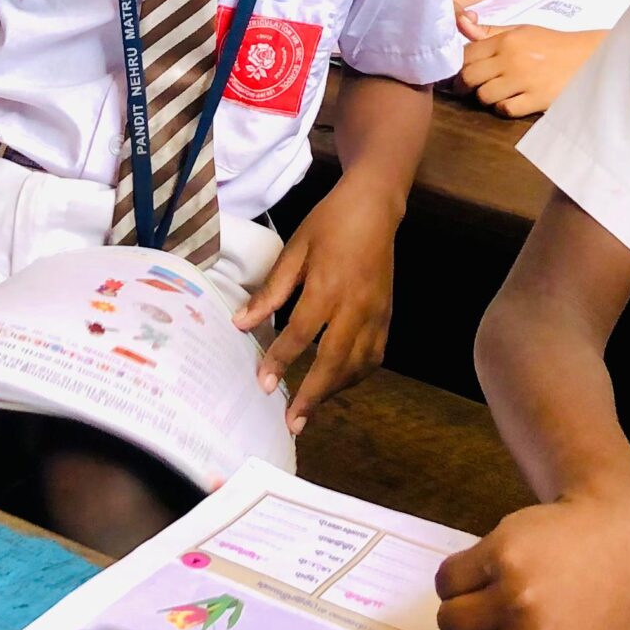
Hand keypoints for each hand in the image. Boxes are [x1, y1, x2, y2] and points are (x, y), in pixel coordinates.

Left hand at [233, 180, 398, 431]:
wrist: (375, 207)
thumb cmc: (329, 223)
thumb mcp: (294, 249)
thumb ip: (271, 291)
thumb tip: (242, 323)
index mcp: (328, 286)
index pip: (301, 333)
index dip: (281, 360)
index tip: (264, 384)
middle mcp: (356, 306)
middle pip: (334, 360)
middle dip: (312, 394)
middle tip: (292, 422)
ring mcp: (376, 313)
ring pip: (358, 364)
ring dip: (334, 390)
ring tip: (310, 409)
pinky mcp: (388, 316)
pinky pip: (374, 356)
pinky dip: (356, 375)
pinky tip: (338, 383)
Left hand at [459, 25, 598, 119]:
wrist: (587, 58)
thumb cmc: (551, 44)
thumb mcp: (521, 30)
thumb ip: (489, 31)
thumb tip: (460, 22)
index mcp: (507, 40)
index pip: (467, 55)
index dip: (459, 66)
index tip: (461, 72)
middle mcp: (512, 59)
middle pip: (469, 77)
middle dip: (465, 85)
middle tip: (468, 89)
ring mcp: (523, 81)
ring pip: (484, 96)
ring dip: (485, 98)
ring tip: (493, 94)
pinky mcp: (536, 99)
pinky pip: (505, 110)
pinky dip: (504, 108)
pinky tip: (510, 101)